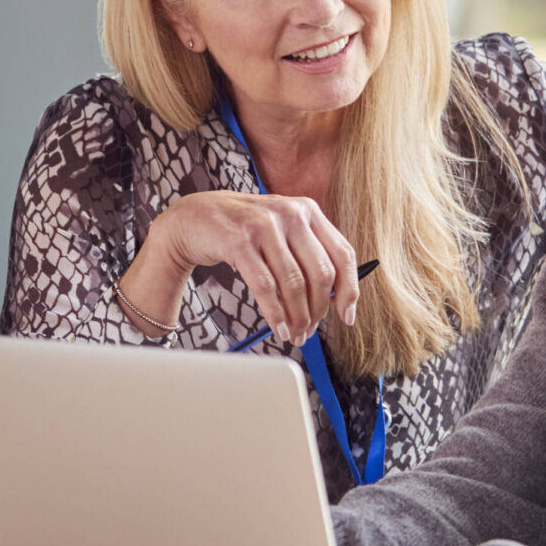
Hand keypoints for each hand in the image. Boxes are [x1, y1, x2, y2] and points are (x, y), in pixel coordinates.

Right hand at [132, 190, 359, 342]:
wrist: (195, 216)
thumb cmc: (244, 230)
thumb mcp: (282, 231)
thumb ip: (308, 255)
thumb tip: (337, 300)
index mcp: (308, 210)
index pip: (343, 254)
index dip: (350, 289)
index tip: (347, 316)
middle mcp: (290, 213)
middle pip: (321, 273)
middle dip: (318, 310)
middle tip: (309, 331)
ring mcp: (264, 226)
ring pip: (293, 284)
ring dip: (297, 317)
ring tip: (294, 334)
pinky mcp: (239, 241)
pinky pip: (265, 287)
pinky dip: (275, 313)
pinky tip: (278, 327)